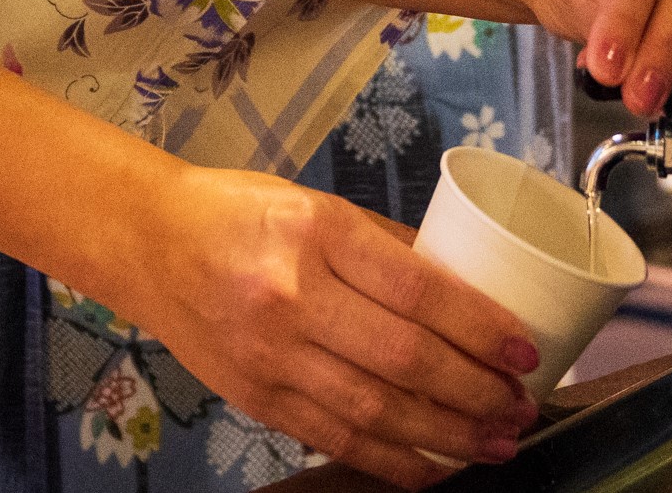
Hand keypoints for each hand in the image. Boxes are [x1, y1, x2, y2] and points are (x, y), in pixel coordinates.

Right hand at [103, 164, 540, 487]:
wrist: (147, 244)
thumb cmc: (238, 214)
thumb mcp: (319, 205)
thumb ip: (387, 248)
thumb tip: (467, 289)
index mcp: (316, 233)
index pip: (417, 289)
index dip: (479, 327)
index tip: (524, 350)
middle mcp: (292, 297)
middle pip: (403, 359)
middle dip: (475, 391)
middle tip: (520, 406)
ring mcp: (270, 355)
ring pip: (375, 410)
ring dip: (447, 436)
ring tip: (495, 443)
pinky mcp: (256, 398)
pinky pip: (336, 438)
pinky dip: (392, 460)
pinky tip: (434, 466)